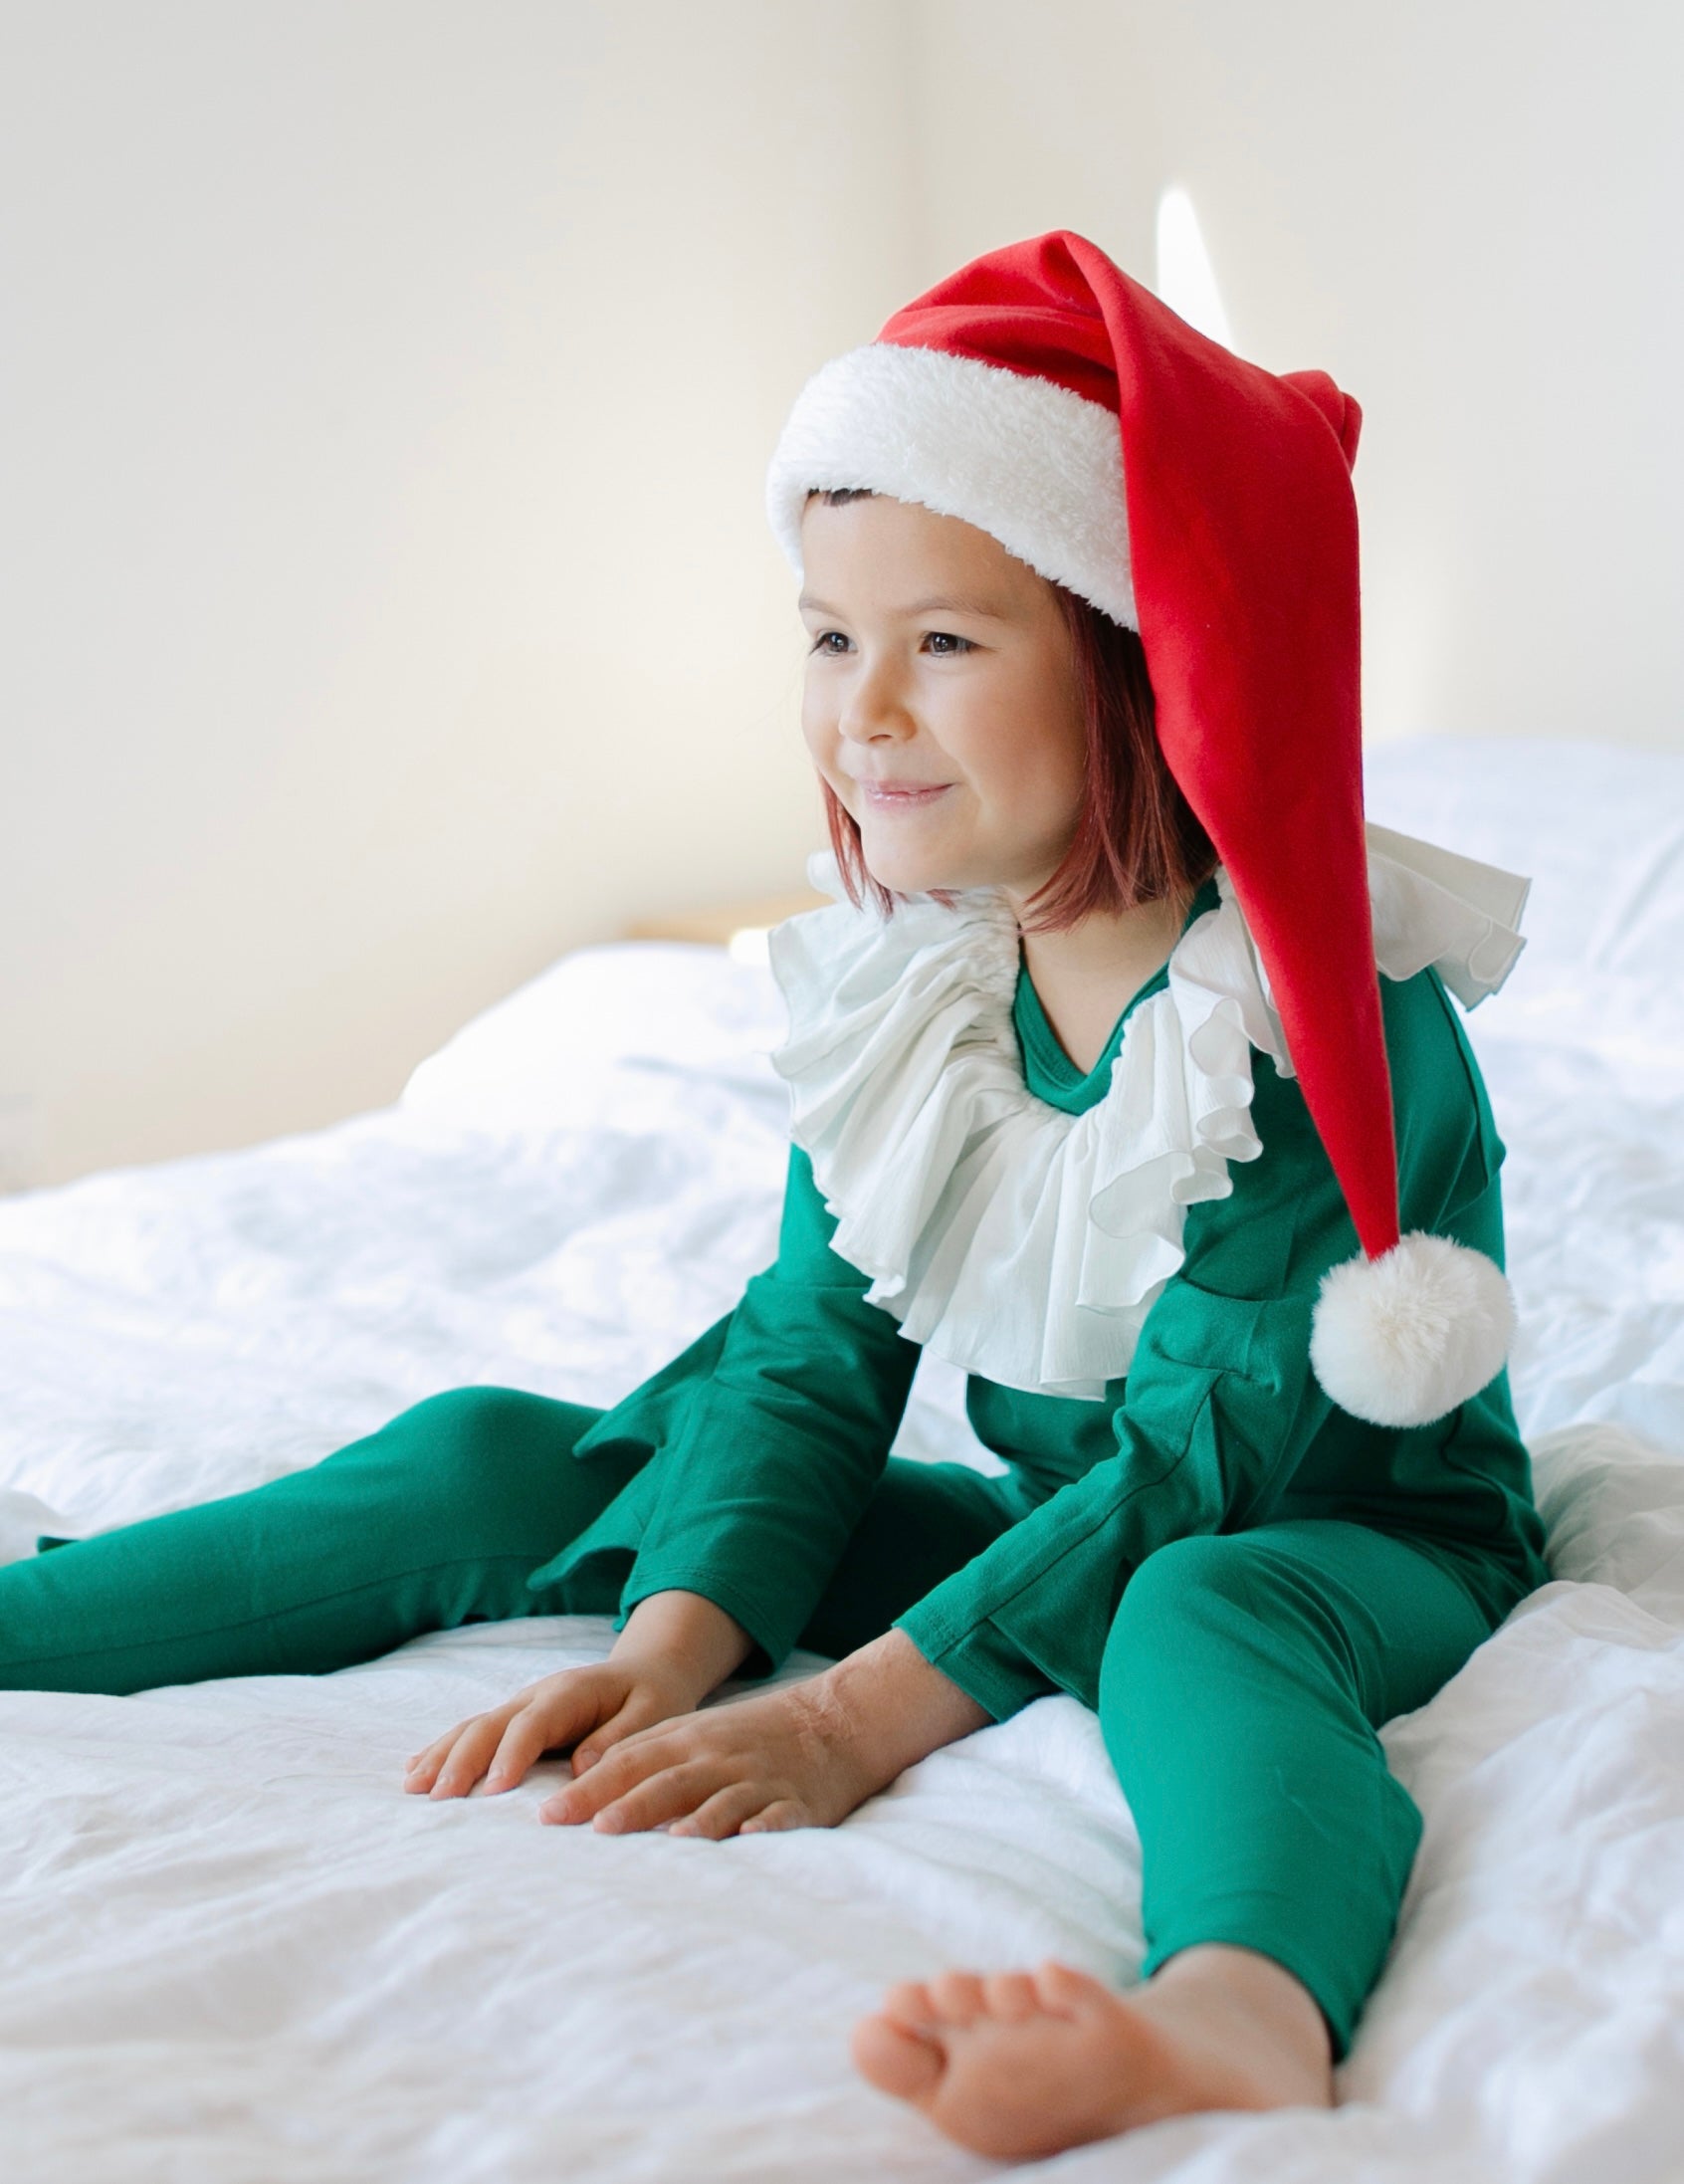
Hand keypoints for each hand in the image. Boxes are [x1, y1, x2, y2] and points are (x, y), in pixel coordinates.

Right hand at [403, 1654, 702, 1799]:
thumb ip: (619, 1738)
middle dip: (463, 1759)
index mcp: (571, 1692)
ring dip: (442, 1755)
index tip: (494, 1789)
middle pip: (491, 1724)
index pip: (534, 1723)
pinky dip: (443, 1750)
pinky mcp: (513, 1720)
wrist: (648, 1674)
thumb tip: (582, 1767)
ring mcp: (521, 1706)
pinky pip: (472, 1732)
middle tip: (439, 1798)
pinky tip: (415, 1771)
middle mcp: (538, 1695)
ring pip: (473, 1727)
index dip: (512, 1754)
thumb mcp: (653, 1714)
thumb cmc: (652, 1699)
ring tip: (413, 1788)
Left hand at [537, 1629, 991, 1837]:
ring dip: (689, 1817)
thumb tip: (580, 1794)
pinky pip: (777, 1816)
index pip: (629, 1763)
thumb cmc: (750, 1739)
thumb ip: (646, 1761)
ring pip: (718, 1798)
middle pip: (666, 1781)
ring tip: (661, 1840)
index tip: (546, 1815)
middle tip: (589, 1829)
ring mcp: (758, 1781)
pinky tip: (748, 1840)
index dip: (588, 1788)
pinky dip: (762, 1826)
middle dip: (626, 1804)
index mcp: (688, 1742)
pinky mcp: (797, 1805)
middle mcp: (718, 1759)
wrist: (833, 1722)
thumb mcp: (697, 1737)